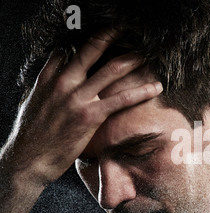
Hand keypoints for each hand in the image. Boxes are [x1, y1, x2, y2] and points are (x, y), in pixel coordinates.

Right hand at [2, 30, 162, 185]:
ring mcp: (77, 98)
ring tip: (146, 55)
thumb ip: (49, 87)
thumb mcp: (34, 103)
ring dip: (132, 60)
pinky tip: (156, 88)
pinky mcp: (90, 115)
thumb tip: (60, 77)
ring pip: (111, 70)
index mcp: (48, 77)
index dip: (88, 41)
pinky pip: (121, 99)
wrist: (29, 159)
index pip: (69, 49)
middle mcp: (63, 82)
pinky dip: (141, 92)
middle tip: (127, 31)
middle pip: (91, 50)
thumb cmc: (32, 135)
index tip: (104, 38)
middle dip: (112, 36)